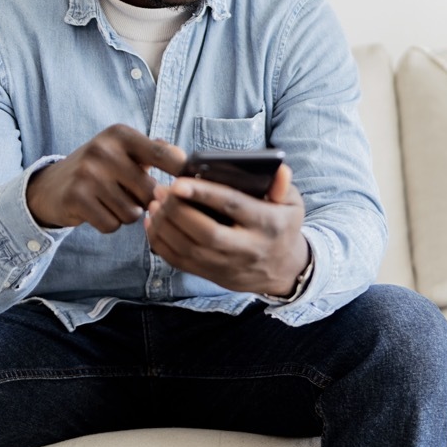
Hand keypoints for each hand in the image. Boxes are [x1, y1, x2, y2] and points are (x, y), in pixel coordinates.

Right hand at [26, 124, 186, 231]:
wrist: (51, 185)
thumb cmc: (101, 168)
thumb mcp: (124, 151)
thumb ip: (156, 151)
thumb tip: (188, 161)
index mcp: (121, 134)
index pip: (164, 155)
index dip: (181, 173)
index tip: (188, 185)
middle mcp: (104, 150)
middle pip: (150, 193)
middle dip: (145, 202)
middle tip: (129, 195)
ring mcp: (88, 174)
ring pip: (132, 213)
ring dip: (126, 214)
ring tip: (110, 201)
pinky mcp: (76, 198)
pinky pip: (111, 225)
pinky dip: (108, 224)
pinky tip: (97, 210)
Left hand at [144, 164, 308, 295]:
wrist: (284, 269)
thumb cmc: (282, 226)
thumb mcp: (292, 204)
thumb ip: (282, 185)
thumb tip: (279, 170)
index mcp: (268, 224)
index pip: (233, 206)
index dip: (204, 194)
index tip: (178, 182)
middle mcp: (248, 248)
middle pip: (206, 232)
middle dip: (178, 210)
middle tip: (161, 190)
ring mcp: (229, 266)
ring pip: (189, 249)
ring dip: (166, 225)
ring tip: (155, 203)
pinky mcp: (213, 275)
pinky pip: (181, 262)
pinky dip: (162, 243)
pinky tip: (154, 223)